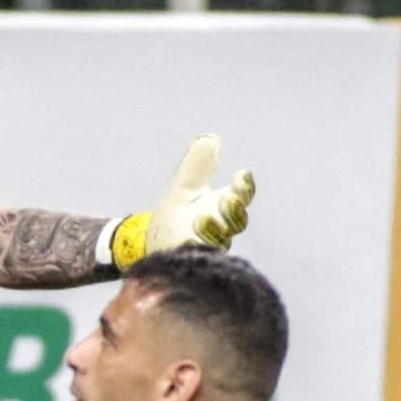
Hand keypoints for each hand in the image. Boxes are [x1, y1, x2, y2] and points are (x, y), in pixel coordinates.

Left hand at [111, 135, 254, 269]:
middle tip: (226, 199)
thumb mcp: (184, 185)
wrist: (156, 241)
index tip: (241, 175)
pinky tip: (185, 243)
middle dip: (233, 211)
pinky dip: (192, 251)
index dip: (244, 187)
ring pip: (219, 243)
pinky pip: (195, 258)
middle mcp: (222, 228)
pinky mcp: (190, 260)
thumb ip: (196, 165)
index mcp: (223, 207)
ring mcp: (208, 246)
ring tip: (201, 219)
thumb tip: (209, 140)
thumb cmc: (177, 212)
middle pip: (237, 222)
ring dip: (212, 231)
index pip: (242, 196)